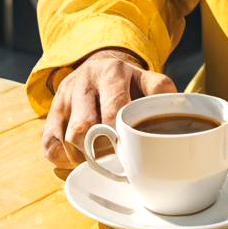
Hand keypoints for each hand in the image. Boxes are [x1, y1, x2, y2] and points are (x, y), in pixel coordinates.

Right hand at [41, 48, 175, 168]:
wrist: (97, 67)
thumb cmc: (127, 82)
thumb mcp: (147, 79)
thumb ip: (161, 91)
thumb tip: (177, 109)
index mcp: (111, 73)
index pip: (112, 111)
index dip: (121, 137)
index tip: (131, 151)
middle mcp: (83, 84)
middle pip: (83, 129)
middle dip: (100, 150)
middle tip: (116, 159)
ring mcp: (62, 100)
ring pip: (65, 141)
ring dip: (84, 158)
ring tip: (101, 157)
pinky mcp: (49, 116)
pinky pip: (50, 148)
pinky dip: (66, 160)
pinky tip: (83, 157)